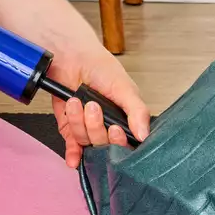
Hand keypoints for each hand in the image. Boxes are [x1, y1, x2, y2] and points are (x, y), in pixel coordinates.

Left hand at [46, 37, 150, 168]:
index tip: (114, 128)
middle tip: (93, 107)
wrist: (71, 56)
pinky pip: (73, 146)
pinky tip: (74, 158)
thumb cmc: (99, 66)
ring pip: (87, 141)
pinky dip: (73, 153)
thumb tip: (144, 134)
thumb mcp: (125, 87)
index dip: (119, 140)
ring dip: (79, 123)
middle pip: (105, 145)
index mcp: (125, 117)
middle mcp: (107, 125)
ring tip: (77, 102)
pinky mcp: (70, 127)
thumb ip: (137, 111)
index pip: (127, 142)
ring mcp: (89, 127)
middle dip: (96, 127)